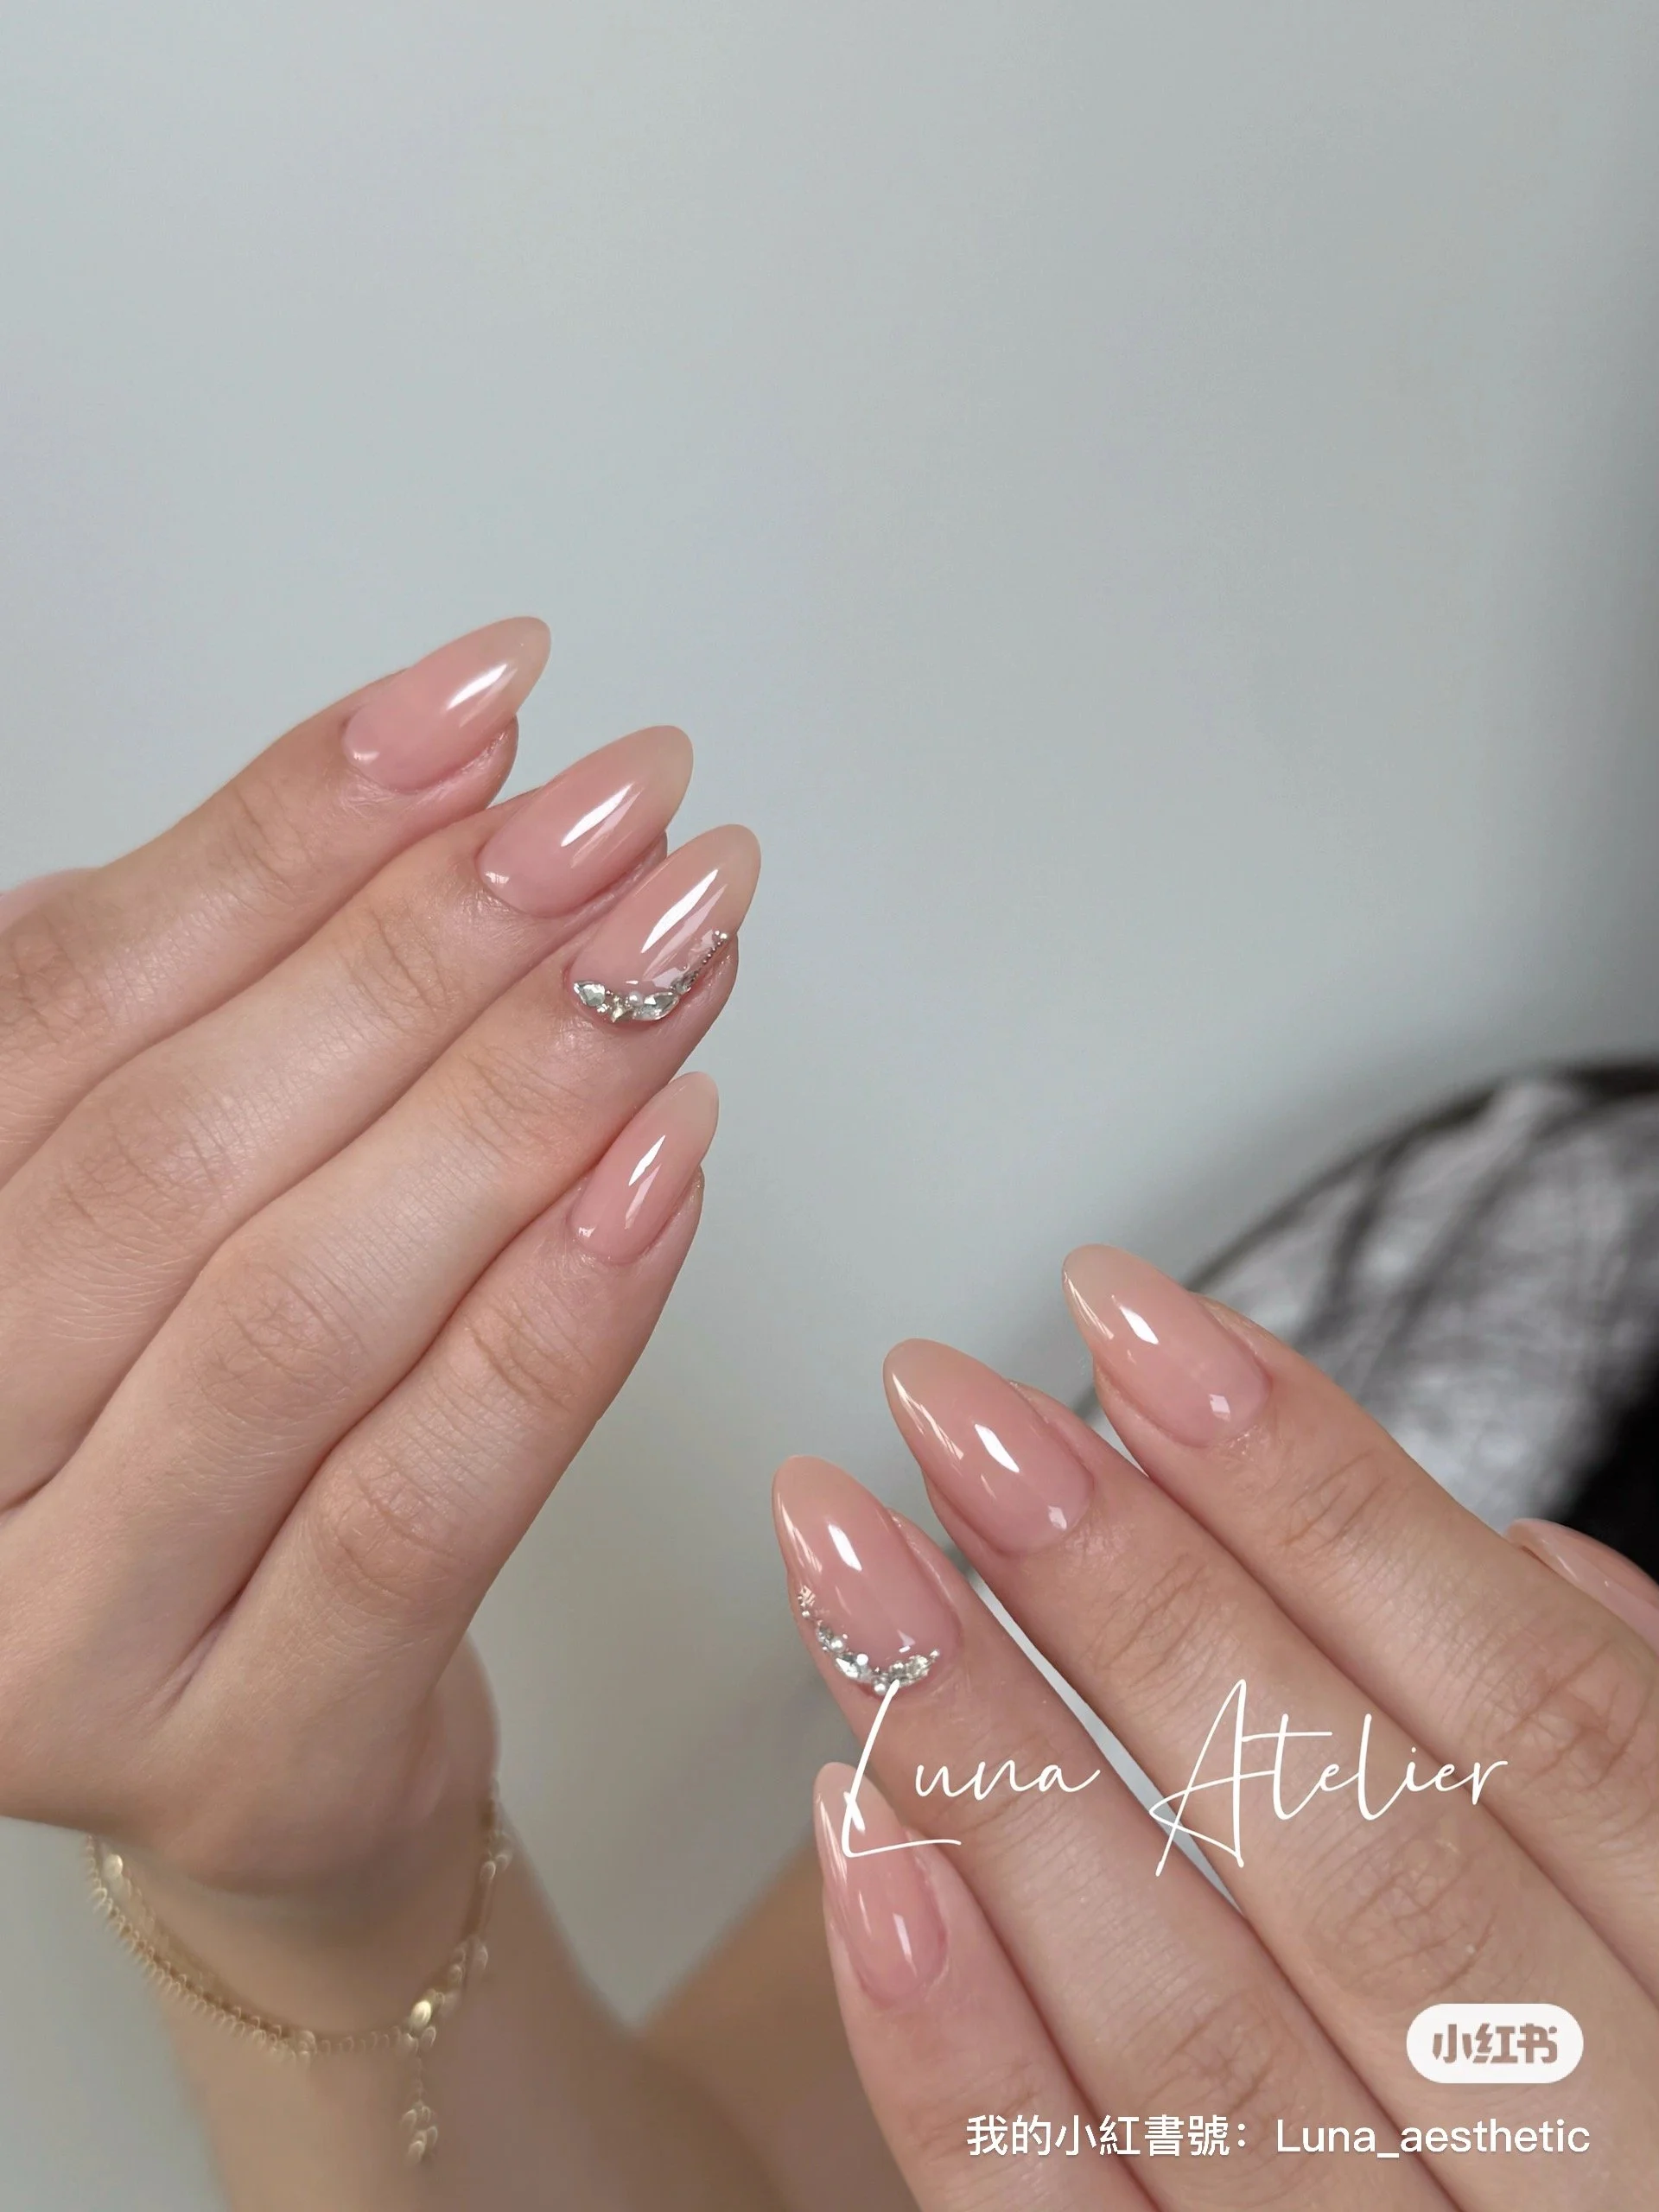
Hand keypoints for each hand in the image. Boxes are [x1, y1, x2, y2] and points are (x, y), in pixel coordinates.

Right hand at [0, 618, 757, 1945]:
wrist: (251, 1728)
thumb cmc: (187, 1427)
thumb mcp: (133, 1195)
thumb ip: (190, 1014)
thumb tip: (398, 784)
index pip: (63, 1005)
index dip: (279, 833)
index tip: (481, 701)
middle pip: (179, 1153)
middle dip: (428, 947)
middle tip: (619, 813)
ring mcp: (48, 1645)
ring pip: (295, 1316)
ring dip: (518, 1098)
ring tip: (673, 943)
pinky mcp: (231, 1757)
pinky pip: (413, 1508)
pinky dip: (555, 1316)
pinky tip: (670, 1159)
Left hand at [774, 1247, 1658, 2208]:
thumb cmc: (1640, 2114)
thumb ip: (1656, 1780)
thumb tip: (1537, 1563)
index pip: (1540, 1722)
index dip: (1333, 1498)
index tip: (1139, 1324)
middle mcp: (1601, 2178)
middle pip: (1353, 1846)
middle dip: (1134, 1597)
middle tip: (948, 1405)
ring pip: (1199, 2029)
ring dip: (1003, 1763)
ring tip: (844, 1556)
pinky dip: (962, 2050)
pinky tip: (852, 1836)